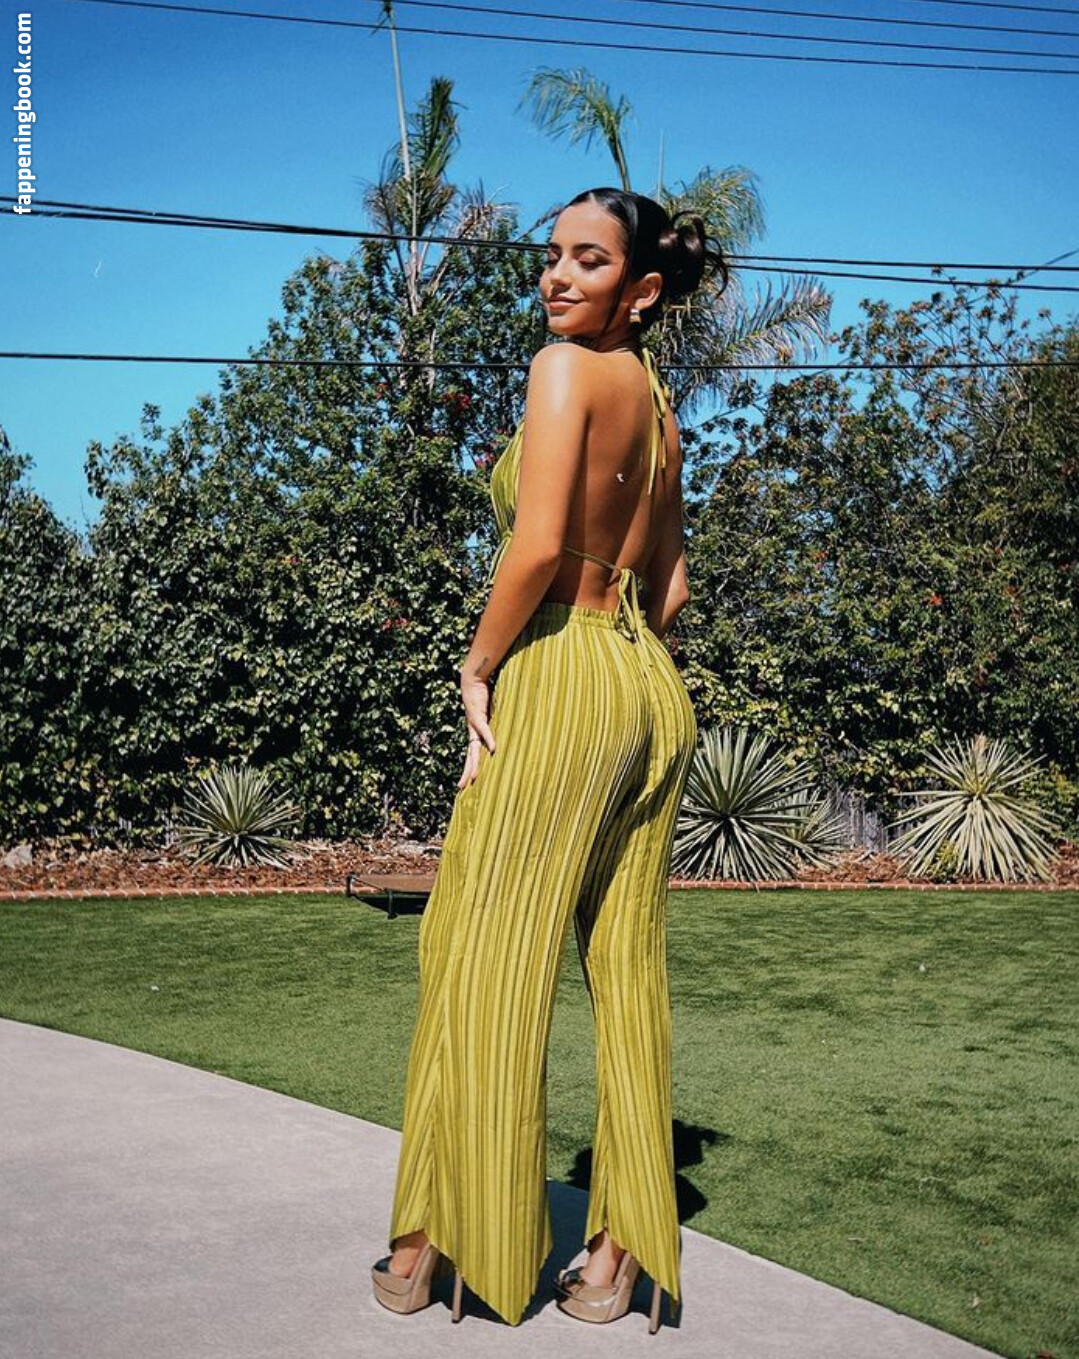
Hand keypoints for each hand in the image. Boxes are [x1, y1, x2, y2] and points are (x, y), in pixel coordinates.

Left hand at [458, 667, 495, 789]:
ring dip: (474, 763)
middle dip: (467, 771)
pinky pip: (484, 730)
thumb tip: (502, 734)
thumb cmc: (482, 695)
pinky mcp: (478, 715)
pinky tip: (493, 749)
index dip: (470, 767)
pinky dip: (489, 739)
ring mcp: (474, 724)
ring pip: (474, 748)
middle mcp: (472, 731)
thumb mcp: (490, 713)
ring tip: (474, 777)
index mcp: (474, 732)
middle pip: (469, 755)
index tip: (467, 781)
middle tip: (462, 787)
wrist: (472, 679)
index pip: (472, 754)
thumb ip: (494, 724)